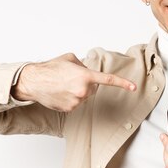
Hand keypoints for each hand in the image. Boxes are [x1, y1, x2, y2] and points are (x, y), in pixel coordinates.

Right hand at [12, 53, 135, 111]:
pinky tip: (60, 93)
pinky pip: (76, 103)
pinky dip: (70, 98)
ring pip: (84, 96)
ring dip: (77, 91)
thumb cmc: (50, 68)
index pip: (107, 80)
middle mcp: (83, 90)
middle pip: (93, 88)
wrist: (33, 82)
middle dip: (86, 83)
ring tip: (62, 85)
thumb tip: (88, 71)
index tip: (133, 87)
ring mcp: (77, 101)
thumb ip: (84, 65)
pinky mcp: (70, 109)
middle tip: (70, 78)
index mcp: (85, 76)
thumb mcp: (70, 59)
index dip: (122, 83)